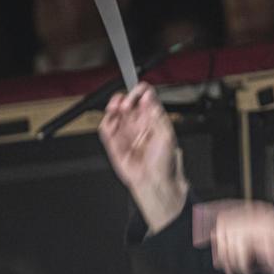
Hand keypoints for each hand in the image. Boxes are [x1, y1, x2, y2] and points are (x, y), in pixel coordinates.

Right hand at [98, 82, 188, 232]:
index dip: (140, 92)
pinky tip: (110, 119)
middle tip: (127, 102)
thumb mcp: (166, 134)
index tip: (139, 92)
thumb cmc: (164, 162)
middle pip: (128, 101)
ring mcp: (126, 131)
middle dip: (126, 98)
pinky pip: (107, 128)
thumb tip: (148, 96)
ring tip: (116, 106)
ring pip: (115, 112)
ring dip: (113, 105)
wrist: (153, 181)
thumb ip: (156, 114)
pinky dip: (106, 121)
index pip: (145, 98)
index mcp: (152, 119)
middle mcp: (138, 123)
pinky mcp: (114, 142)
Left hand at [193, 201, 273, 273]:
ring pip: (229, 242)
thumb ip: (242, 238)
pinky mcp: (262, 235)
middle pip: (222, 228)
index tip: (203, 234)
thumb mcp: (263, 239)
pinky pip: (240, 253)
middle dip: (220, 249)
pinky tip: (248, 272)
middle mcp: (255, 213)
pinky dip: (242, 266)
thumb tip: (217, 242)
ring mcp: (258, 223)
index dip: (210, 219)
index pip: (224, 211)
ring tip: (239, 272)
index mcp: (256, 211)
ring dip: (231, 261)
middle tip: (224, 266)